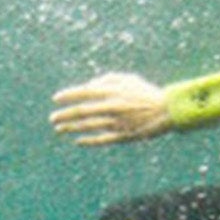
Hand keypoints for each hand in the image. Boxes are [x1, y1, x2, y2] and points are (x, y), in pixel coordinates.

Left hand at [49, 73, 172, 146]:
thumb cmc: (145, 92)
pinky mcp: (123, 136)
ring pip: (88, 127)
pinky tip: (78, 141)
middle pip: (82, 112)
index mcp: (113, 92)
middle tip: (52, 118)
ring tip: (59, 129)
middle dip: (64, 115)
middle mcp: (112, 107)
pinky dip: (89, 141)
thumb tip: (89, 87)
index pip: (84, 93)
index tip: (55, 99)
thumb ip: (106, 80)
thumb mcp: (127, 79)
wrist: (167, 109)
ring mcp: (117, 123)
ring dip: (72, 128)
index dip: (68, 96)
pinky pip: (102, 140)